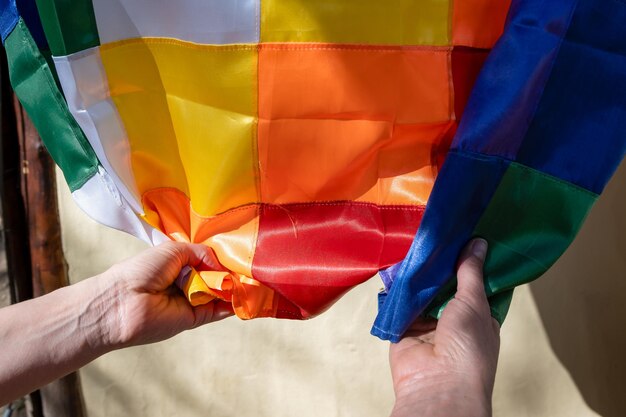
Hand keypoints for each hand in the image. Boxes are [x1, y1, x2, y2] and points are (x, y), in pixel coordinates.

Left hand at [86, 242, 233, 349]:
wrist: (123, 302)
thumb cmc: (142, 271)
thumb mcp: (174, 251)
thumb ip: (202, 253)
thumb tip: (222, 266)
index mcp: (179, 265)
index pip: (208, 261)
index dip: (222, 260)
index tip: (239, 256)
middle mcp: (187, 283)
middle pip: (217, 278)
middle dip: (230, 273)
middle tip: (247, 268)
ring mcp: (192, 301)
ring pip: (220, 294)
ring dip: (234, 288)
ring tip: (249, 279)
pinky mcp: (195, 319)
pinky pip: (218, 311)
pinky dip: (231, 305)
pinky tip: (243, 295)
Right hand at [389, 239, 499, 416]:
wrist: (437, 384)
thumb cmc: (468, 349)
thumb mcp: (474, 303)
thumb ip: (470, 272)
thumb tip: (477, 243)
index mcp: (480, 315)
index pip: (476, 282)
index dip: (472, 260)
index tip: (467, 233)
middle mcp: (454, 318)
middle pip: (447, 283)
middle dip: (442, 263)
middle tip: (437, 233)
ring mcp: (428, 322)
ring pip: (423, 290)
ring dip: (419, 274)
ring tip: (417, 243)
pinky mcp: (404, 326)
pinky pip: (400, 301)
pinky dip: (398, 287)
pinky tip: (397, 265)